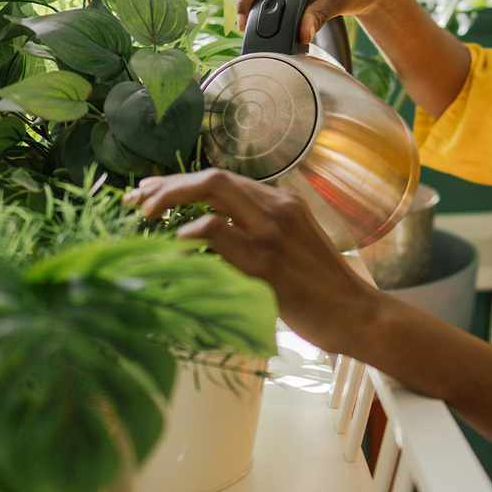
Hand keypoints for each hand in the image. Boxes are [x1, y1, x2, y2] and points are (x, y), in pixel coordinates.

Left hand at [123, 169, 377, 355]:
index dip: (179, 184)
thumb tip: (206, 237)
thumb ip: (256, 234)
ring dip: (170, 201)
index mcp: (282, 203)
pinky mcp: (266, 263)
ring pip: (213, 194)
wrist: (355, 313)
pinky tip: (174, 247)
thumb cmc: (321, 288)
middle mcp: (278, 208)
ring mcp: (272, 233)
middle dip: (167, 186)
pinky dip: (189, 235)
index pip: (222, 180)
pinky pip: (217, 233)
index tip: (149, 194)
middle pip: (212, 178)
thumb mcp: (291, 248)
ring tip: (145, 220)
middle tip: (136, 203)